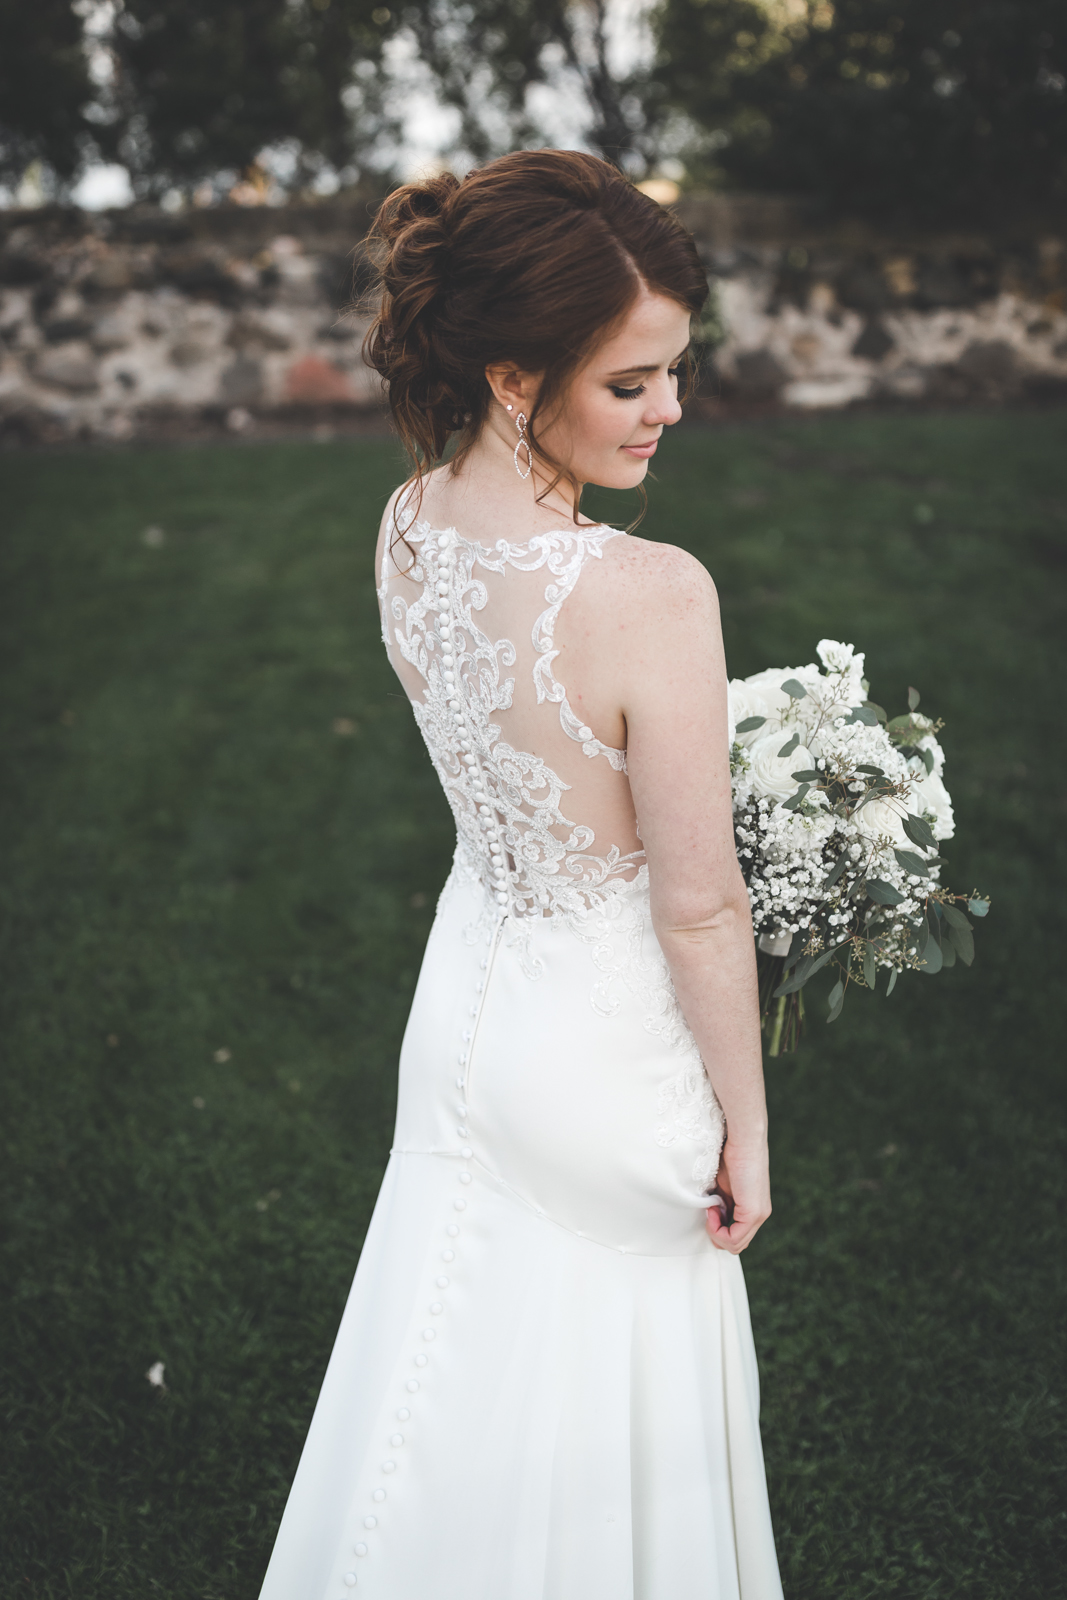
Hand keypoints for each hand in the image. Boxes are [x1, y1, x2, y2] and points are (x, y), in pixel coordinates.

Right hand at [706, 1137, 770, 1253]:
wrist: (743, 1139)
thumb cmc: (730, 1154)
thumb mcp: (722, 1185)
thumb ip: (721, 1203)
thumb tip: (711, 1215)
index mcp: (753, 1208)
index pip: (737, 1236)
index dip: (718, 1230)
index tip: (708, 1209)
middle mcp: (760, 1214)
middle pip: (737, 1244)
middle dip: (717, 1234)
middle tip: (708, 1211)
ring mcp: (759, 1215)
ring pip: (736, 1245)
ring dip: (716, 1232)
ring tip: (710, 1210)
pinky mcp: (753, 1213)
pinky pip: (734, 1239)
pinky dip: (717, 1230)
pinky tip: (712, 1210)